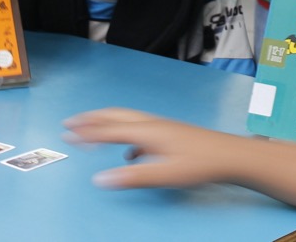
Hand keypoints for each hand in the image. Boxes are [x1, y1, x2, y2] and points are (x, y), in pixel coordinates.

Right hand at [64, 107, 249, 189]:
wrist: (229, 155)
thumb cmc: (200, 163)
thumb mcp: (164, 174)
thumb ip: (132, 176)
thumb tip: (101, 179)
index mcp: (146, 131)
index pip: (108, 130)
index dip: (86, 132)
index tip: (66, 133)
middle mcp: (151, 124)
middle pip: (114, 116)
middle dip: (90, 119)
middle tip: (71, 123)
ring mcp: (160, 126)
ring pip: (126, 119)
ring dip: (105, 123)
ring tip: (91, 130)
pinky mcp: (168, 133)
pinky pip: (138, 129)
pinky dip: (124, 135)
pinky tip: (129, 153)